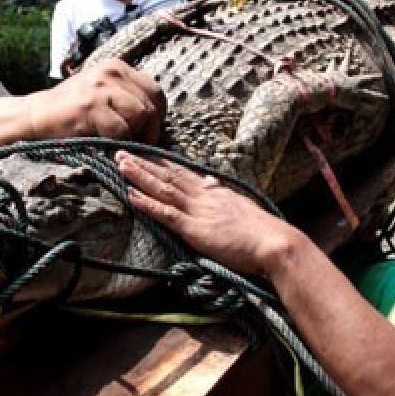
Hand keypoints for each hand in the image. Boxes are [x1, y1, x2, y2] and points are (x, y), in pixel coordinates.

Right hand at [34, 59, 163, 142]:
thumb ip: (127, 97)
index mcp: (118, 67)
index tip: (147, 131)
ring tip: (123, 143)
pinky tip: (108, 145)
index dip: (157, 115)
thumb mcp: (103, 92)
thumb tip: (156, 119)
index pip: (155, 91)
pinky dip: (119, 143)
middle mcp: (112, 72)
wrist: (36, 115)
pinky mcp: (91, 106)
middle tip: (139, 143)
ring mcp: (101, 88)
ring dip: (136, 135)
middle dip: (151, 128)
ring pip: (141, 114)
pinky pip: (122, 129)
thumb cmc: (71, 110)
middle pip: (152, 102)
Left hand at [116, 151, 299, 276]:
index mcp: (215, 192)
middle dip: (143, 163)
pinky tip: (131, 195)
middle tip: (121, 152)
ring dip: (139, 176)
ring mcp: (198, 211)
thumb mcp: (241, 207)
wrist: (275, 243)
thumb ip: (223, 196)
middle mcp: (204, 196)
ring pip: (163, 189)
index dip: (161, 163)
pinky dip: (147, 204)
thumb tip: (211, 183)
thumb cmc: (263, 232)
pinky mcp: (195, 229)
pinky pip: (167, 214)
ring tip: (119, 165)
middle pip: (168, 175)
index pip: (182, 173)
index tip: (145, 152)